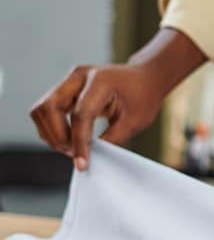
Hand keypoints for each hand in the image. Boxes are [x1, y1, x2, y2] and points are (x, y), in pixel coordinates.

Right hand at [29, 28, 206, 170]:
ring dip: (51, 134)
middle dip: (57, 136)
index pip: (80, 114)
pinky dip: (53, 129)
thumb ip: (112, 138)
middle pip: (49, 108)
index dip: (79, 142)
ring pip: (42, 110)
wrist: (145, 79)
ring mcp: (69, 82)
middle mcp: (79, 77)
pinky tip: (71, 139)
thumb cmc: (144, 97)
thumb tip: (89, 157)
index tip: (82, 163)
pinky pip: (47, 111)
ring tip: (73, 148)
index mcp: (100, 81)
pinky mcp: (65, 90)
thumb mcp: (136, 121)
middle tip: (75, 153)